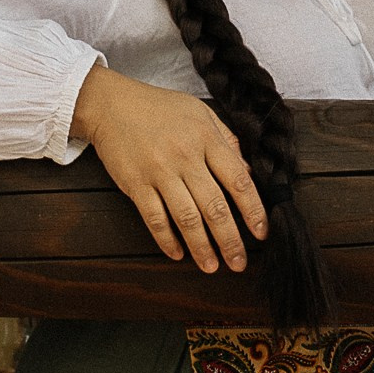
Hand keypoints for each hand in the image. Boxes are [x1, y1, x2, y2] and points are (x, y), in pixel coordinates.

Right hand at [72, 65, 267, 274]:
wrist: (112, 105)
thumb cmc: (160, 108)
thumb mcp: (201, 113)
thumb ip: (226, 141)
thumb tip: (249, 172)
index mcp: (206, 139)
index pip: (238, 180)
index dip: (253, 210)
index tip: (261, 232)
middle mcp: (185, 157)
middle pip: (215, 207)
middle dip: (230, 240)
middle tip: (239, 262)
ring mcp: (159, 173)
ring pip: (186, 218)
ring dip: (201, 247)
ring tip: (212, 267)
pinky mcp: (135, 185)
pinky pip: (154, 218)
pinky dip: (166, 240)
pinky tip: (177, 253)